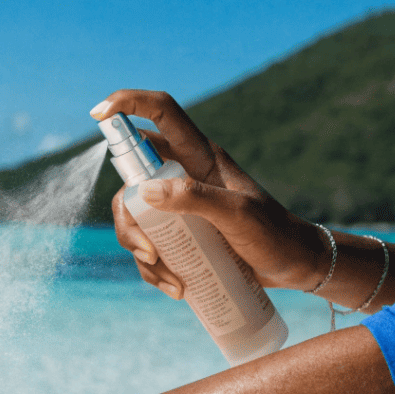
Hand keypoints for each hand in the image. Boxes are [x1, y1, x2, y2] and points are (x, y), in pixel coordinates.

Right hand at [91, 90, 325, 296]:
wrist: (296, 266)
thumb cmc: (274, 234)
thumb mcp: (238, 215)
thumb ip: (195, 198)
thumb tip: (144, 191)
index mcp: (201, 156)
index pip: (161, 114)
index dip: (128, 104)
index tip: (98, 114)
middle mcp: (185, 175)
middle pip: (132, 180)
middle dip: (127, 218)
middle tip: (146, 251)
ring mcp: (181, 205)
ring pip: (136, 218)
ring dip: (140, 251)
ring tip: (168, 279)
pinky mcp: (182, 234)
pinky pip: (151, 245)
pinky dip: (155, 269)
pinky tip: (176, 288)